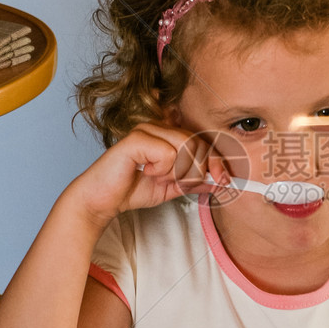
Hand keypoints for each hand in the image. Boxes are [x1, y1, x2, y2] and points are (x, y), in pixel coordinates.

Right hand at [68, 121, 231, 226]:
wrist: (103, 200)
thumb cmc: (132, 189)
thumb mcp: (172, 187)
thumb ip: (195, 181)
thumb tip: (220, 180)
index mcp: (168, 134)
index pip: (203, 142)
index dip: (217, 161)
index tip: (225, 180)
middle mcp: (159, 126)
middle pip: (199, 144)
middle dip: (196, 171)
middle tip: (176, 182)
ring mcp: (147, 129)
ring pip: (186, 147)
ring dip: (178, 171)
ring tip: (159, 177)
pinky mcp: (137, 139)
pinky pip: (167, 154)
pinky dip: (162, 170)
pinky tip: (146, 172)